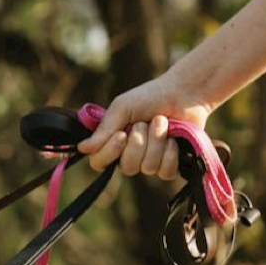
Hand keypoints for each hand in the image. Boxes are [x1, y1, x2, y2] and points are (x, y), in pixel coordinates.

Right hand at [78, 76, 213, 179]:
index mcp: (113, 142)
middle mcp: (129, 155)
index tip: (121, 135)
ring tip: (162, 123)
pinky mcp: (169, 165)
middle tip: (145, 122)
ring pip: (148, 167)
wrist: (183, 93)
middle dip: (139, 142)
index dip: (109, 152)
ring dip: (157, 140)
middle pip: (127, 167)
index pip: (99, 162)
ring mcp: (150, 162)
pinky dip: (170, 152)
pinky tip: (173, 138)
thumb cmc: (150, 97)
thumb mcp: (122, 107)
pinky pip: (165, 171)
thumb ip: (103, 129)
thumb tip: (82, 149)